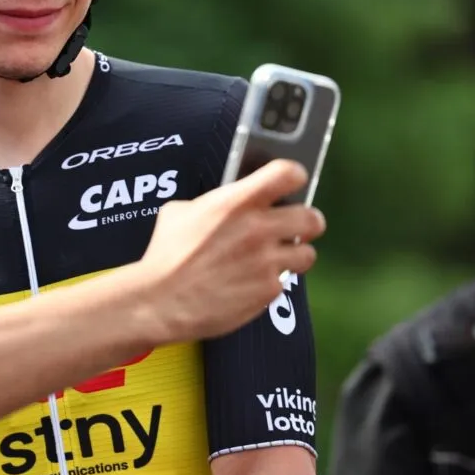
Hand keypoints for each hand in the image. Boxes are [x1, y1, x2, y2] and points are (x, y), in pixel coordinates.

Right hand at [140, 159, 324, 341]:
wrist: (161, 300)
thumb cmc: (166, 254)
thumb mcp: (179, 212)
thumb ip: (212, 203)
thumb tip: (223, 203)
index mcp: (237, 202)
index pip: (288, 174)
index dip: (294, 176)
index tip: (292, 183)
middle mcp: (259, 229)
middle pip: (312, 218)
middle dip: (307, 223)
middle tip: (295, 228)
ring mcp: (267, 262)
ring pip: (307, 253)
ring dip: (294, 255)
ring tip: (277, 259)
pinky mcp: (268, 291)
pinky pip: (284, 282)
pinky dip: (271, 282)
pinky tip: (252, 283)